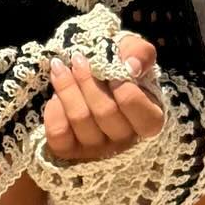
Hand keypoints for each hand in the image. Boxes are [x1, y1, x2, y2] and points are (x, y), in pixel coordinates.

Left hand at [43, 32, 165, 163]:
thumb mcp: (132, 53)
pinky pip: (59, 133)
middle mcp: (126, 142)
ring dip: (67, 88)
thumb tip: (131, 66)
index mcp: (149, 121)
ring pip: (80, 120)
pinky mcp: (71, 151)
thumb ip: (140, 53)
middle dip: (88, 81)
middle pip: (105, 112)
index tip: (108, 67)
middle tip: (78, 59)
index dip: (125, 89)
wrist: (90, 77)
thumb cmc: (117, 68)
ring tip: (59, 67)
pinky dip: (54, 110)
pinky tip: (55, 95)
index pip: (144, 116)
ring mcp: (97, 150)